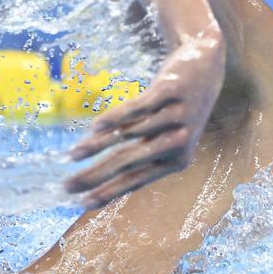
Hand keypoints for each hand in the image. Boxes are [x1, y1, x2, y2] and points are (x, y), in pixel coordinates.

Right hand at [64, 35, 224, 207]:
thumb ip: (141, 155)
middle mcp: (180, 142)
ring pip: (129, 135)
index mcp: (178, 160)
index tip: (82, 204)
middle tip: (66, 186)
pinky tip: (94, 128)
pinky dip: (114, 118)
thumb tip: (100, 178)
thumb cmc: (177, 112)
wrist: (206, 69)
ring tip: (70, 156)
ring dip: (96, 147)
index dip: (108, 192)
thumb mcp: (165, 137)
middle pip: (129, 162)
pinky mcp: (170, 91)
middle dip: (95, 176)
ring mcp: (177, 116)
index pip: (137, 180)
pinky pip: (137, 108)